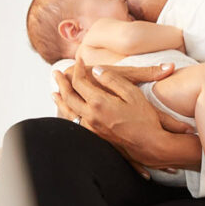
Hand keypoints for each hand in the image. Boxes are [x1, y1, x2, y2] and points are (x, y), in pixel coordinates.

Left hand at [52, 60, 187, 173]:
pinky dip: (68, 114)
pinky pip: (75, 123)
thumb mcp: (132, 92)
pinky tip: (68, 113)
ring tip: (54, 93)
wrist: (150, 145)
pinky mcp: (95, 137)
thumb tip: (96, 70)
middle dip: (61, 83)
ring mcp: (92, 128)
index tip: (78, 60)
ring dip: (60, 100)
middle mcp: (91, 116)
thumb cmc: (144, 118)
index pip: (79, 82)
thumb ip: (112, 79)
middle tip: (56, 73)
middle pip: (68, 97)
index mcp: (99, 103)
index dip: (77, 69)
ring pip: (68, 112)